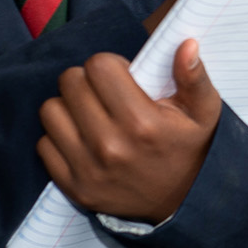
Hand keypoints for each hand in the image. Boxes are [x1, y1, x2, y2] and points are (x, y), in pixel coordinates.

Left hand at [37, 39, 220, 224]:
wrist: (184, 203)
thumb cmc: (190, 148)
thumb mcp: (204, 112)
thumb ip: (194, 77)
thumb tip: (186, 44)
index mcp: (142, 122)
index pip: (98, 66)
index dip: (110, 64)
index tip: (121, 77)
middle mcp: (110, 146)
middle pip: (70, 82)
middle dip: (87, 80)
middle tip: (105, 93)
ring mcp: (88, 169)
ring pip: (51, 111)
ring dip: (69, 107)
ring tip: (90, 114)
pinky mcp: (74, 187)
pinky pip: (44, 145)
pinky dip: (59, 137)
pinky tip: (83, 138)